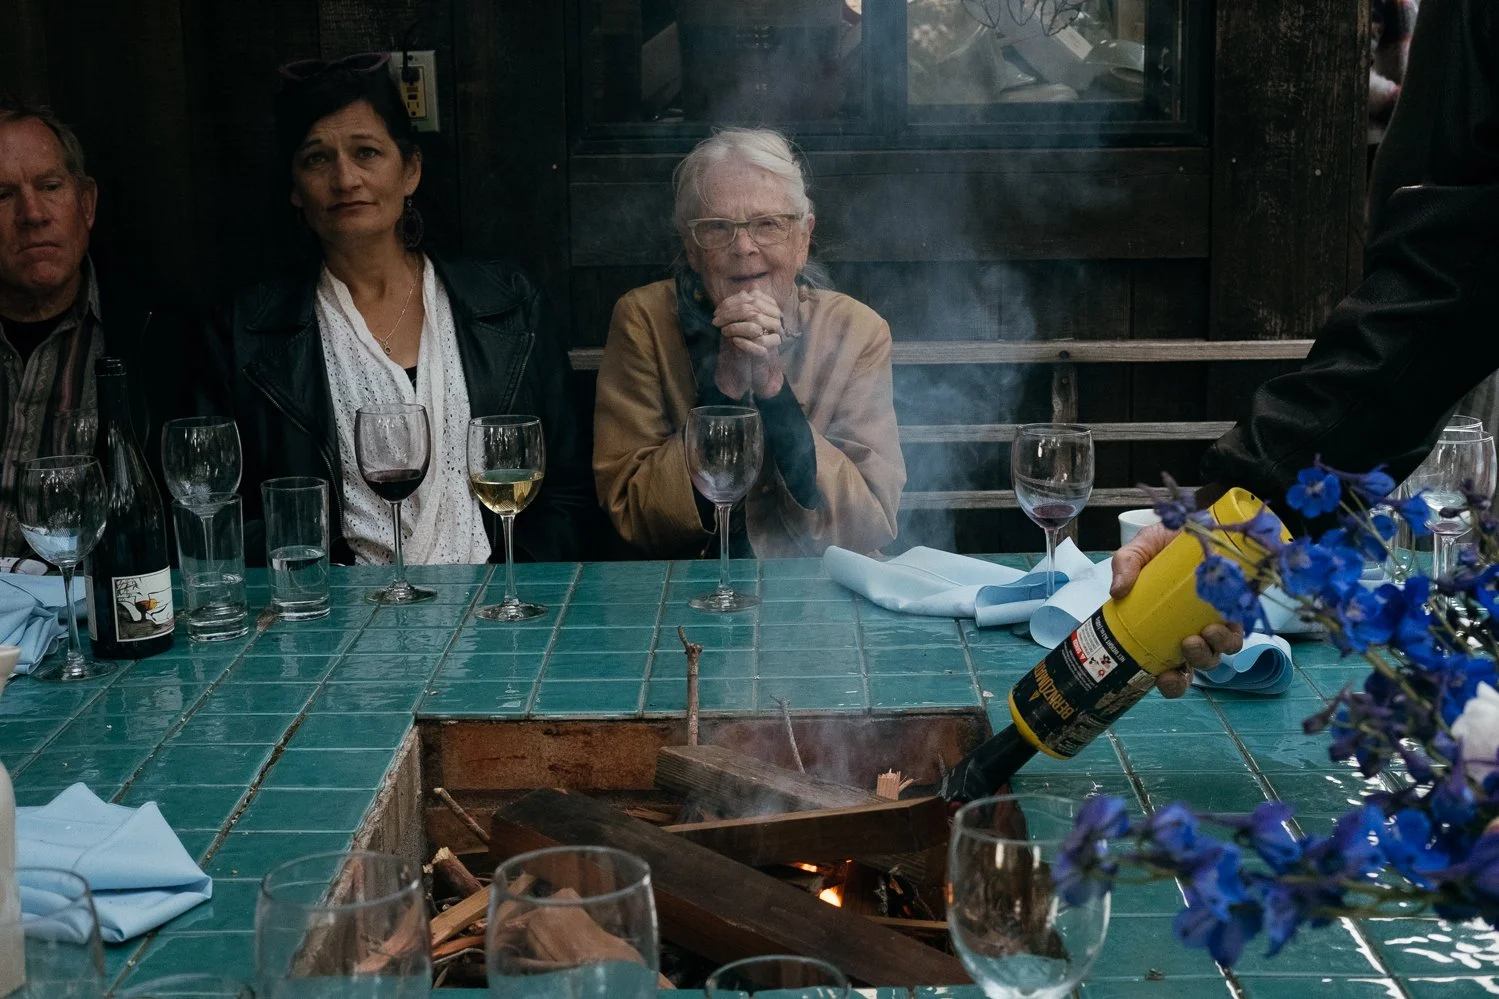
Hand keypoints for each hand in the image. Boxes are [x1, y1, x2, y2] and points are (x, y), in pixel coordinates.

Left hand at [714, 290, 784, 397]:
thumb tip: (743, 291)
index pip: (752, 300)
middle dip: (730, 316)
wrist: (754, 360)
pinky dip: (745, 343)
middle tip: (715, 321)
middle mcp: (776, 321)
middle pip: (752, 313)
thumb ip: (745, 302)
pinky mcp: (769, 352)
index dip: (732, 303)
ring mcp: (774, 336)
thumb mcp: (744, 315)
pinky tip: (734, 341)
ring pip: (755, 328)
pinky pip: (759, 346)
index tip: (716, 311)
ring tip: (723, 331)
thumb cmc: (747, 333)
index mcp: (772, 308)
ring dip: (735, 328)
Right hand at [1110, 522, 1244, 698]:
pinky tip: (1226, 621)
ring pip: (1221, 650)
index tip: (1164, 676)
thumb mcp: (1139, 550)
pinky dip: (1234, 630)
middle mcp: (1193, 629)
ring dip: (1215, 648)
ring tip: (1207, 631)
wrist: (1199, 517)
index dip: (1170, 682)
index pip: (1170, 667)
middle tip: (1188, 644)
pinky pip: (1240, 628)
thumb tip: (1117, 591)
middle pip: (1199, 663)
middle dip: (1197, 662)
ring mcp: (1217, 619)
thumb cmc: (1166, 541)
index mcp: (1165, 629)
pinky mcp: (1239, 606)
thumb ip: (1125, 565)